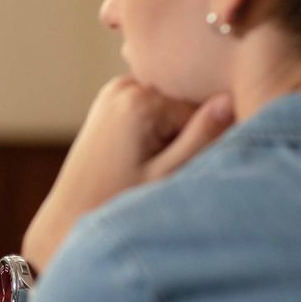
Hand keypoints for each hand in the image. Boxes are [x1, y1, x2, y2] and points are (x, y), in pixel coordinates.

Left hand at [23, 76, 233, 269]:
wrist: (69, 216)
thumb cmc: (117, 203)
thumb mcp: (167, 176)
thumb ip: (202, 136)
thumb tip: (231, 99)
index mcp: (141, 99)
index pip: (205, 106)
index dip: (205, 139)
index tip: (183, 166)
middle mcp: (125, 85)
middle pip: (185, 101)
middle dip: (186, 133)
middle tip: (160, 167)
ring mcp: (114, 91)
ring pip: (170, 104)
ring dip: (171, 131)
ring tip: (147, 164)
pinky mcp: (110, 102)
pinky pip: (151, 107)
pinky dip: (155, 128)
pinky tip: (140, 155)